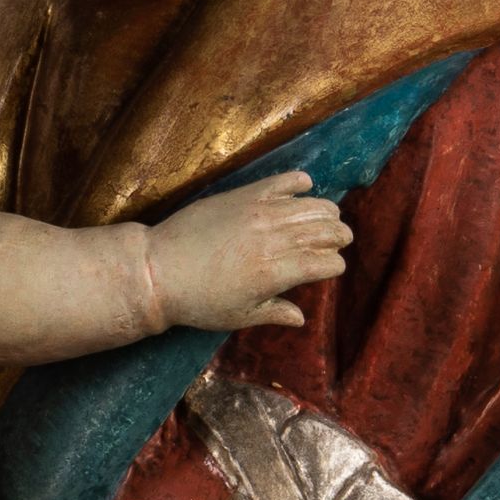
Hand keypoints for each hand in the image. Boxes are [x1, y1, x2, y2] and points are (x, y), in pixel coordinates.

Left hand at [146, 169, 350, 337]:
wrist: (159, 270)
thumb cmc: (198, 301)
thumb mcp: (239, 316)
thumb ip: (273, 312)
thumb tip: (301, 318)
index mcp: (275, 274)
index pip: (323, 263)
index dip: (334, 265)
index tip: (333, 268)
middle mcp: (272, 241)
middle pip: (322, 231)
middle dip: (338, 235)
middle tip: (341, 238)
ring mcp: (258, 214)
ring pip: (307, 206)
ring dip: (325, 211)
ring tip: (331, 215)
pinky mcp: (242, 196)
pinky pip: (278, 183)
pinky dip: (297, 182)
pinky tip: (306, 184)